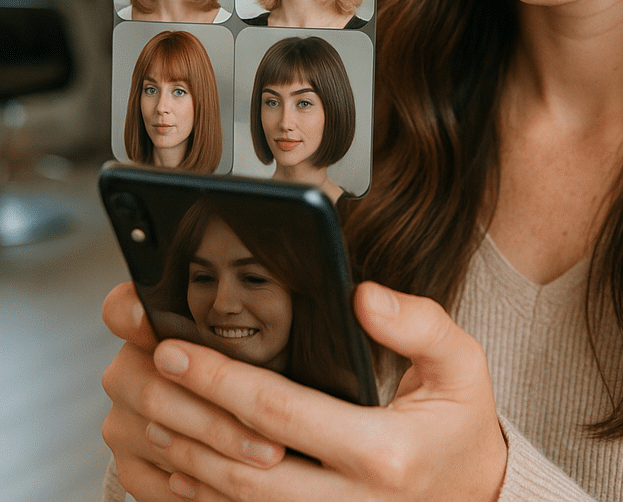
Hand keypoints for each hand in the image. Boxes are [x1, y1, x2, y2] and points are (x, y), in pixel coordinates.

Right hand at [101, 282, 284, 501]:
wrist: (241, 419)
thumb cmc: (265, 360)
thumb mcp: (271, 331)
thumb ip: (282, 311)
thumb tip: (348, 294)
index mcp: (151, 325)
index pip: (123, 309)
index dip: (135, 314)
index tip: (162, 333)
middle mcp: (126, 370)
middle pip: (154, 391)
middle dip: (218, 417)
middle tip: (271, 437)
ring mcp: (121, 420)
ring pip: (162, 438)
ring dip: (219, 452)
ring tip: (270, 460)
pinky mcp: (128, 464)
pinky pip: (153, 481)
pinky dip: (196, 488)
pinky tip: (233, 488)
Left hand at [102, 281, 507, 501]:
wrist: (475, 496)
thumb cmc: (461, 424)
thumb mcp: (463, 364)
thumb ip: (419, 325)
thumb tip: (363, 296)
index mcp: (383, 454)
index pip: (282, 414)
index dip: (222, 382)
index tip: (178, 349)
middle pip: (240, 466)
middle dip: (185, 418)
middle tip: (146, 373)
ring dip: (182, 460)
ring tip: (148, 409)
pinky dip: (200, 497)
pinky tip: (176, 463)